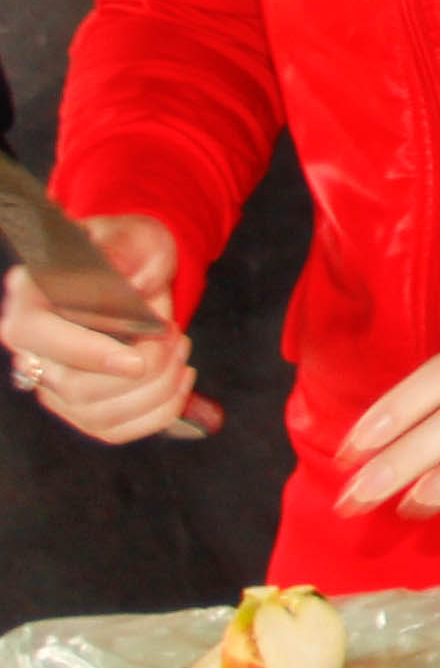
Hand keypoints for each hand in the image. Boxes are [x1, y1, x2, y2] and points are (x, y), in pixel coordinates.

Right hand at [6, 215, 212, 443]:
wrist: (137, 268)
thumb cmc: (130, 250)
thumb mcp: (133, 235)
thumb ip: (128, 251)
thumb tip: (129, 279)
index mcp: (30, 300)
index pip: (38, 337)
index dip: (89, 353)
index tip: (138, 360)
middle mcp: (31, 349)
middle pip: (75, 389)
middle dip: (143, 371)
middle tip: (176, 336)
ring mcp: (52, 383)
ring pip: (98, 416)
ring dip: (157, 391)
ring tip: (181, 350)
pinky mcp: (80, 407)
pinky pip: (115, 431)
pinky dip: (158, 413)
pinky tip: (181, 381)